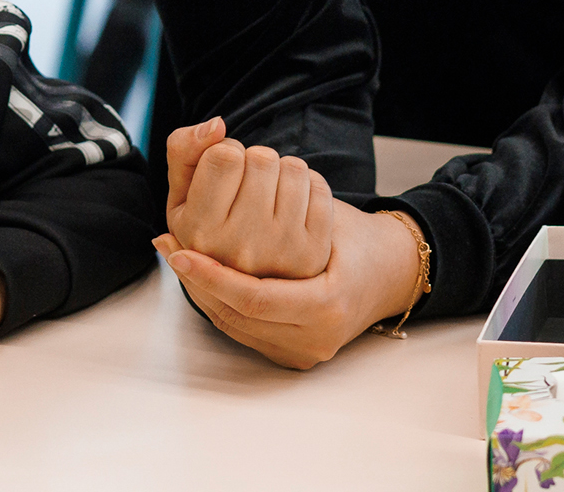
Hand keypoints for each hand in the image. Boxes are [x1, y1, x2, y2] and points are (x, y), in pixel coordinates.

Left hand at [159, 206, 428, 369]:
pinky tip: (201, 277)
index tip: (181, 251)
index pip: (253, 298)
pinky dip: (220, 301)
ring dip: (202, 292)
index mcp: (326, 307)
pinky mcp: (293, 352)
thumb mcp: (325, 217)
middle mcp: (313, 339)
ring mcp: (303, 351)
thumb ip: (281, 215)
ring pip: (235, 325)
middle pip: (236, 317)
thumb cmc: (358, 238)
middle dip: (198, 283)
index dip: (212, 276)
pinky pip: (245, 328)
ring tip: (179, 259)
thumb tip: (225, 211)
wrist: (393, 271)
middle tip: (169, 251)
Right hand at [161, 119, 338, 278]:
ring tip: (268, 195)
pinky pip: (318, 186)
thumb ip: (183, 151)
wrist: (248, 284)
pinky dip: (305, 185)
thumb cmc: (210, 228)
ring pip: (293, 167)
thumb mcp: (181, 194)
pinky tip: (290, 205)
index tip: (223, 173)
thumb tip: (218, 125)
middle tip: (247, 186)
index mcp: (200, 232)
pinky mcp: (313, 251)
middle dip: (254, 161)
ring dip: (281, 171)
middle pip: (261, 158)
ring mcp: (281, 250)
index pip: (224, 155)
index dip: (224, 152)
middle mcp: (240, 246)